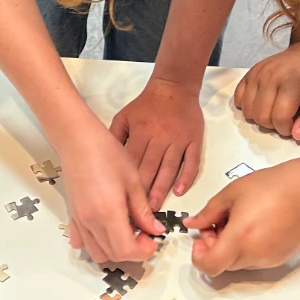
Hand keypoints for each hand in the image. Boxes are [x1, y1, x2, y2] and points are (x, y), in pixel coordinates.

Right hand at [59, 121, 163, 262]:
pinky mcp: (73, 215)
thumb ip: (143, 210)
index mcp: (109, 212)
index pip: (127, 251)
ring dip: (114, 251)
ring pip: (96, 253)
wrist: (78, 140)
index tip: (153, 240)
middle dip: (132, 252)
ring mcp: (79, 220)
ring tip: (126, 232)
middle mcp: (92, 221)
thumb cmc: (106, 153)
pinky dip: (95, 244)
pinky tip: (106, 230)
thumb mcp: (133, 181)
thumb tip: (155, 230)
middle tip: (144, 236)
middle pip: (113, 255)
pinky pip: (81, 241)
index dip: (143, 251)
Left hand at [109, 76, 203, 210]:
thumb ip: (115, 137)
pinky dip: (186, 178)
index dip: (126, 181)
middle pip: (150, 168)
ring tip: (154, 207)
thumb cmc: (147, 104)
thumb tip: (105, 158)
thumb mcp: (124, 116)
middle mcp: (160, 137)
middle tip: (137, 212)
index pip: (132, 161)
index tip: (121, 198)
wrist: (174, 87)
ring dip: (161, 189)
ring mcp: (178, 140)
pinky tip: (179, 191)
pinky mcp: (193, 141)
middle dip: (142, 191)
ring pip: (169, 168)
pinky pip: (191, 162)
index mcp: (141, 132)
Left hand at [185, 160, 299, 274]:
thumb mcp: (233, 192)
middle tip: (219, 222)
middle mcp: (255, 254)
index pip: (209, 266)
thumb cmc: (276, 185)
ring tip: (240, 219)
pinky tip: (255, 225)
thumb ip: (208, 212)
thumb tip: (192, 223)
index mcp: (240, 237)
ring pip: (238, 262)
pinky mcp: (280, 258)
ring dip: (231, 247)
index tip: (200, 240)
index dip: (199, 257)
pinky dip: (248, 248)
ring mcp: (269, 259)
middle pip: (222, 263)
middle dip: (214, 246)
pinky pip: (255, 259)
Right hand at [234, 42, 299, 142]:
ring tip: (275, 110)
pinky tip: (263, 103)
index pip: (279, 117)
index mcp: (292, 81)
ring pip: (248, 111)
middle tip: (286, 118)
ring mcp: (258, 73)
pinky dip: (248, 107)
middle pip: (261, 116)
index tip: (295, 125)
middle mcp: (271, 75)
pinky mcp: (250, 74)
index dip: (287, 129)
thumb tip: (296, 135)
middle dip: (273, 125)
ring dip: (261, 117)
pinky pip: (238, 99)